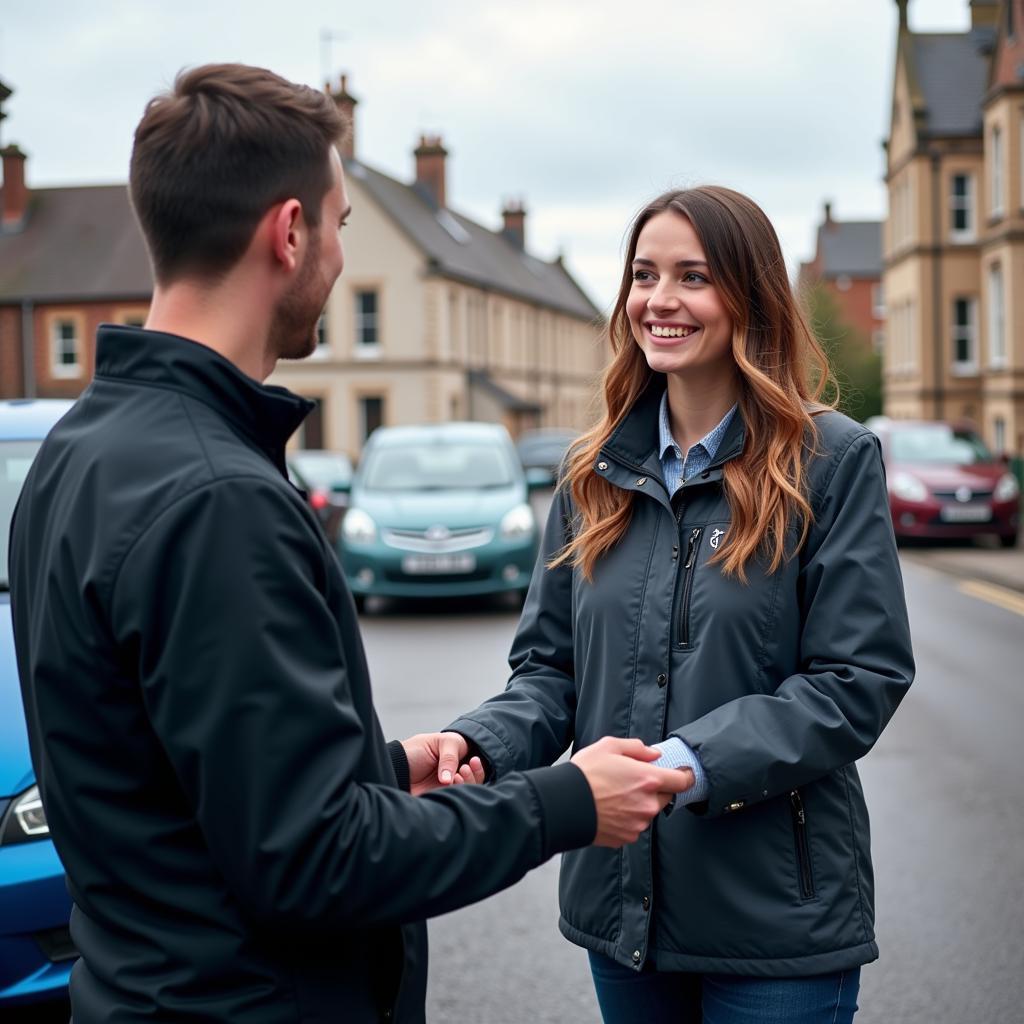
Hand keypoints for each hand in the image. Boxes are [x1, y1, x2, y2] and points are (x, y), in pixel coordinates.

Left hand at [401, 732, 485, 796]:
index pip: (476, 767)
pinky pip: (453, 802)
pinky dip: (455, 794)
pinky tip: (448, 784)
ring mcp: (447, 789)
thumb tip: (451, 779)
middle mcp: (454, 776)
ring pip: (467, 792)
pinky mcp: (439, 801)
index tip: (473, 761)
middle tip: (463, 769)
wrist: (394, 766)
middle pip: (475, 782)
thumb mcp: (438, 742)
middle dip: (474, 776)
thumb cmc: (414, 751)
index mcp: (456, 761)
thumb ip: (450, 757)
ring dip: (466, 784)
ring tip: (455, 777)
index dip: (478, 767)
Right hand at [571, 737, 694, 847]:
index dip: (684, 776)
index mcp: (649, 779)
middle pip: (665, 797)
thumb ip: (636, 748)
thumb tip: (654, 755)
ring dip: (639, 805)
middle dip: (655, 789)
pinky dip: (626, 818)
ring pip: (647, 812)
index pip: (682, 781)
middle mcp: (648, 804)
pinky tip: (609, 809)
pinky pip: (634, 826)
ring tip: (614, 796)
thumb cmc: (585, 773)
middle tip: (633, 782)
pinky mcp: (626, 837)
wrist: (564, 804)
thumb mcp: (609, 746)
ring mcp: (638, 823)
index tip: (682, 773)